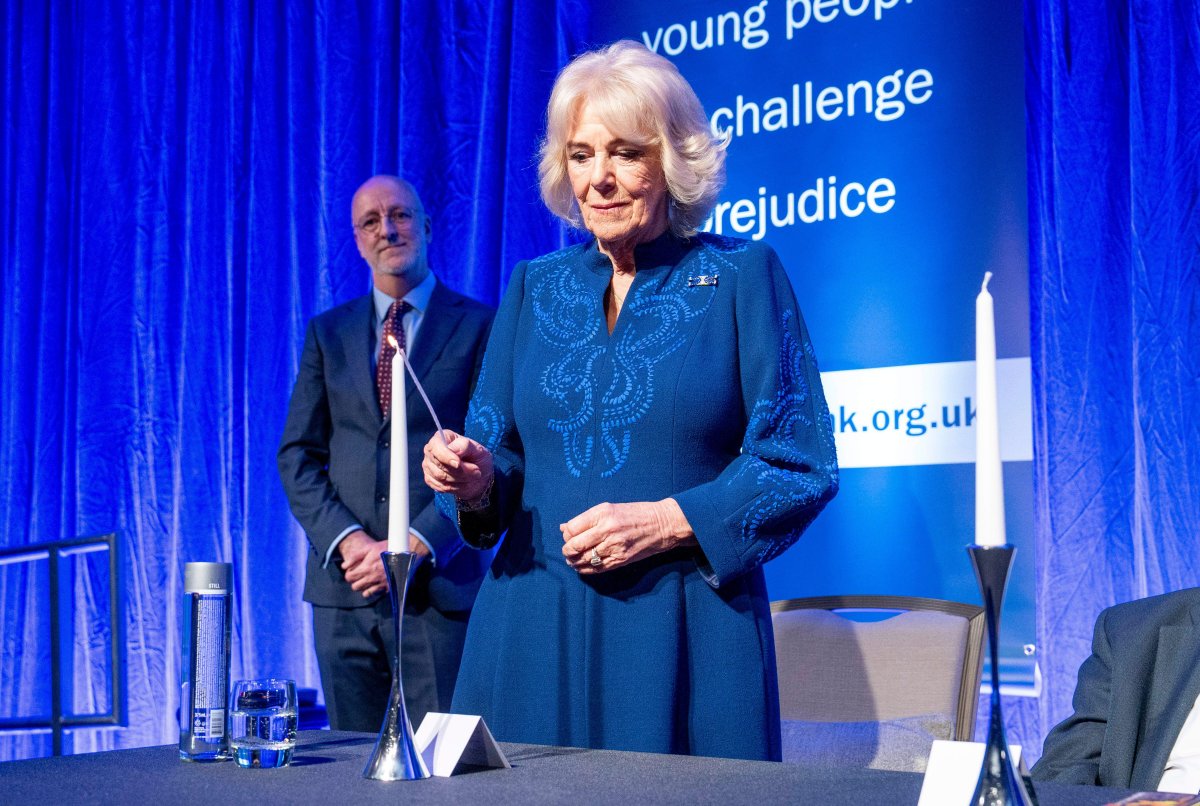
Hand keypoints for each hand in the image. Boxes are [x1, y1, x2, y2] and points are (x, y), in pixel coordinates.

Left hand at [338, 530, 386, 596]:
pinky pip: (378, 594)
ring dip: (365, 588)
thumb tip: (344, 566)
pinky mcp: (390, 587)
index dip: (349, 575)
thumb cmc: (388, 547)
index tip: (352, 572)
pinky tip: (377, 584)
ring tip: (368, 581)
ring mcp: (381, 584)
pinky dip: (375, 590)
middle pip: (355, 587)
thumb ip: (355, 556)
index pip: (349, 578)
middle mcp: (372, 578)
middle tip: (360, 576)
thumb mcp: (370, 548)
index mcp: (366, 568)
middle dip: (355, 582)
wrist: (406, 551)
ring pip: (366, 593)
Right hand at [422, 429, 493, 503]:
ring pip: (441, 476)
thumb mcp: (477, 449)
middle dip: (460, 470)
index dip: (446, 456)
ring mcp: (428, 465)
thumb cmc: (477, 458)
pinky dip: (455, 486)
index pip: (436, 446)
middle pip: (440, 464)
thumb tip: (452, 450)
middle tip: (476, 470)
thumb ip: (465, 446)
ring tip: (472, 475)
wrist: (479, 476)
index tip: (458, 463)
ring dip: (460, 479)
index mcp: (442, 437)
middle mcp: (431, 450)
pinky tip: (462, 482)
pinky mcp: (429, 479)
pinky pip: (440, 486)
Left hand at [560, 499, 695, 574]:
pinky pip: (597, 568)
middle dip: (567, 550)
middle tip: (567, 551)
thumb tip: (564, 527)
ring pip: (584, 559)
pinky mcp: (621, 559)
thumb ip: (587, 519)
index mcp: (603, 513)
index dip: (566, 535)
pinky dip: (586, 570)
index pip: (573, 528)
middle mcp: (607, 529)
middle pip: (575, 545)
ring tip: (572, 561)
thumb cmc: (635, 513)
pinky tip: (582, 567)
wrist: (662, 524)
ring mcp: (614, 546)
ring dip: (574, 562)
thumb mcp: (610, 508)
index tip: (568, 537)